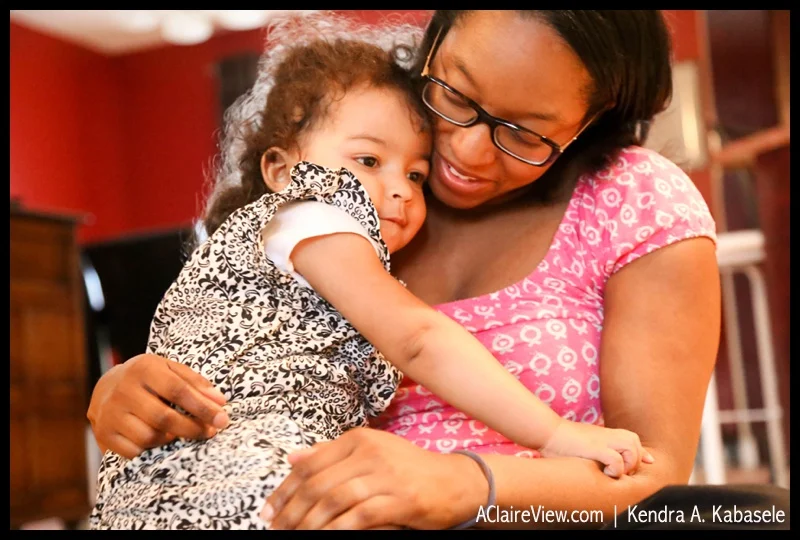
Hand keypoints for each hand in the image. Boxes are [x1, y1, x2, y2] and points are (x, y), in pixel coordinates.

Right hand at [86, 354, 229, 458]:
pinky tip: (159, 439)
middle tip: (210, 432)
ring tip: (180, 431)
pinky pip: (135, 451)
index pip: (178, 390)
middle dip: (193, 428)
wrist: (106, 386)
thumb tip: (220, 402)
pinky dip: (152, 449)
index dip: (202, 407)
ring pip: (150, 437)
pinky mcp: (104, 433)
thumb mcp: (170, 370)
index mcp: (144, 368)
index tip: (222, 419)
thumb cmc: (149, 379)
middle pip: (164, 418)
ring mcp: (111, 413)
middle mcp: (124, 390)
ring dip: (172, 438)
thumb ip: (196, 383)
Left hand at [261, 427, 488, 529]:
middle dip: (291, 511)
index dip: (284, 489)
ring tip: (294, 537)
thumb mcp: (371, 452)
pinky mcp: (400, 499)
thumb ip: (332, 454)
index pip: (310, 464)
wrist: (455, 481)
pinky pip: (358, 517)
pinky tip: (322, 539)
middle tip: (276, 529)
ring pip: (333, 500)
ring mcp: (385, 475)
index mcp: (359, 438)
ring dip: (308, 524)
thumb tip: (293, 458)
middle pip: (317, 483)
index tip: (268, 510)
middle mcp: (370, 452)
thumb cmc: (409, 469)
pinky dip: (335, 531)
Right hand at [540, 420, 654, 477]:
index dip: (643, 453)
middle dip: (634, 460)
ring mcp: (601, 440)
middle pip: (635, 442)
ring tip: (615, 471)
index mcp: (605, 434)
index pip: (632, 441)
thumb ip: (597, 447)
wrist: (548, 432)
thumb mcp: (583, 441)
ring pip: (631, 447)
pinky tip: (606, 472)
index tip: (650, 461)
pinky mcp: (594, 448)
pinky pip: (615, 458)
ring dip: (627, 463)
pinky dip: (616, 468)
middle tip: (622, 471)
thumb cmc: (562, 442)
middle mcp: (607, 435)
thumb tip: (604, 458)